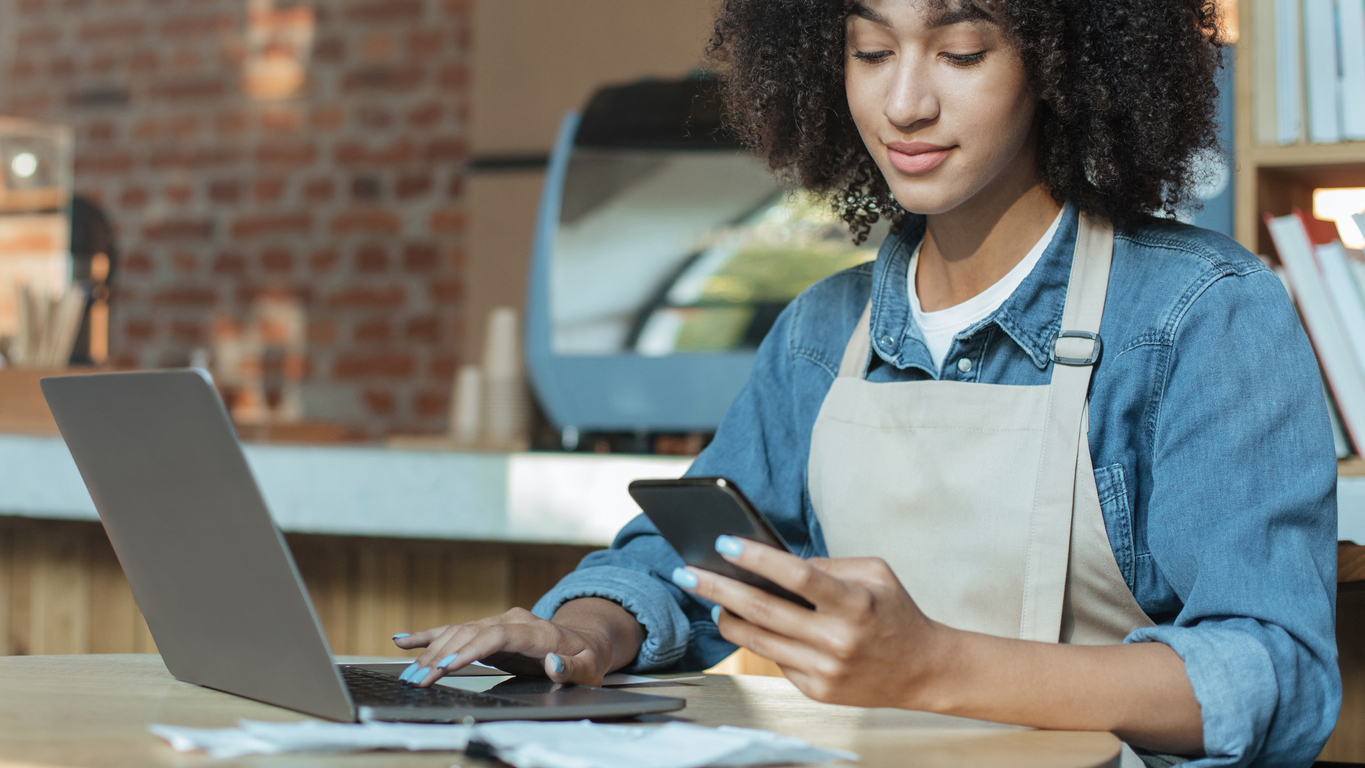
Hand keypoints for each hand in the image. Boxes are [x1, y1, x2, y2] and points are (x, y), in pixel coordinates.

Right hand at [391, 598, 641, 687]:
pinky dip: (428, 635)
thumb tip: (552, 663)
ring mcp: (498, 623)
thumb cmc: (585, 656)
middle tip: (418, 680)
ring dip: (430, 652)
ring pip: (457, 633)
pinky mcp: (487, 630)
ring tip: (409, 673)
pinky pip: (454, 630)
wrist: (582, 639)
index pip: (497, 635)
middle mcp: (512, 621)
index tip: (448, 666)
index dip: (470, 649)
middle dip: (441, 657)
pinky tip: (403, 640)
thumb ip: (572, 668)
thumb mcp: (590, 667)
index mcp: (536, 631)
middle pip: (470, 634)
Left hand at [673, 536, 950, 708]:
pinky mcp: (816, 690)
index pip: (796, 576)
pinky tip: (746, 623)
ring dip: (726, 617)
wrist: (923, 670)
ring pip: (758, 640)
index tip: (723, 543)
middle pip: (763, 610)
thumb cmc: (895, 612)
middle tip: (686, 572)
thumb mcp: (875, 573)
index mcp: (855, 603)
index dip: (757, 558)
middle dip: (718, 589)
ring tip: (708, 599)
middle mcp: (837, 639)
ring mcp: (825, 670)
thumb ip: (828, 565)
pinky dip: (759, 639)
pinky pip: (776, 659)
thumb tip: (774, 562)